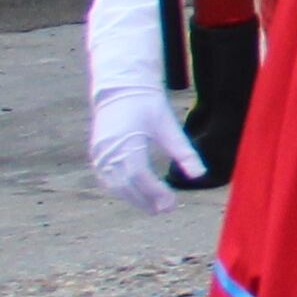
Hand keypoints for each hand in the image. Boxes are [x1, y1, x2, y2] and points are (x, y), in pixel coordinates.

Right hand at [88, 78, 202, 214]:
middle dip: (146, 200)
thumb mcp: (168, 125)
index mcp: (126, 142)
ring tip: (154, 206)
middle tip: (166, 209)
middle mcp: (108, 151)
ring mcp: (99, 154)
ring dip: (133, 198)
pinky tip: (137, 194)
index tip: (171, 203)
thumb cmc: (147, 104)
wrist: (121, 87)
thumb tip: (200, 174)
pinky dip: (121, 189)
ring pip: (115, 185)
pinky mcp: (96, 154)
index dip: (155, 193)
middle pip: (126, 185)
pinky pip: (107, 179)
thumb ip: (184, 151)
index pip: (140, 176)